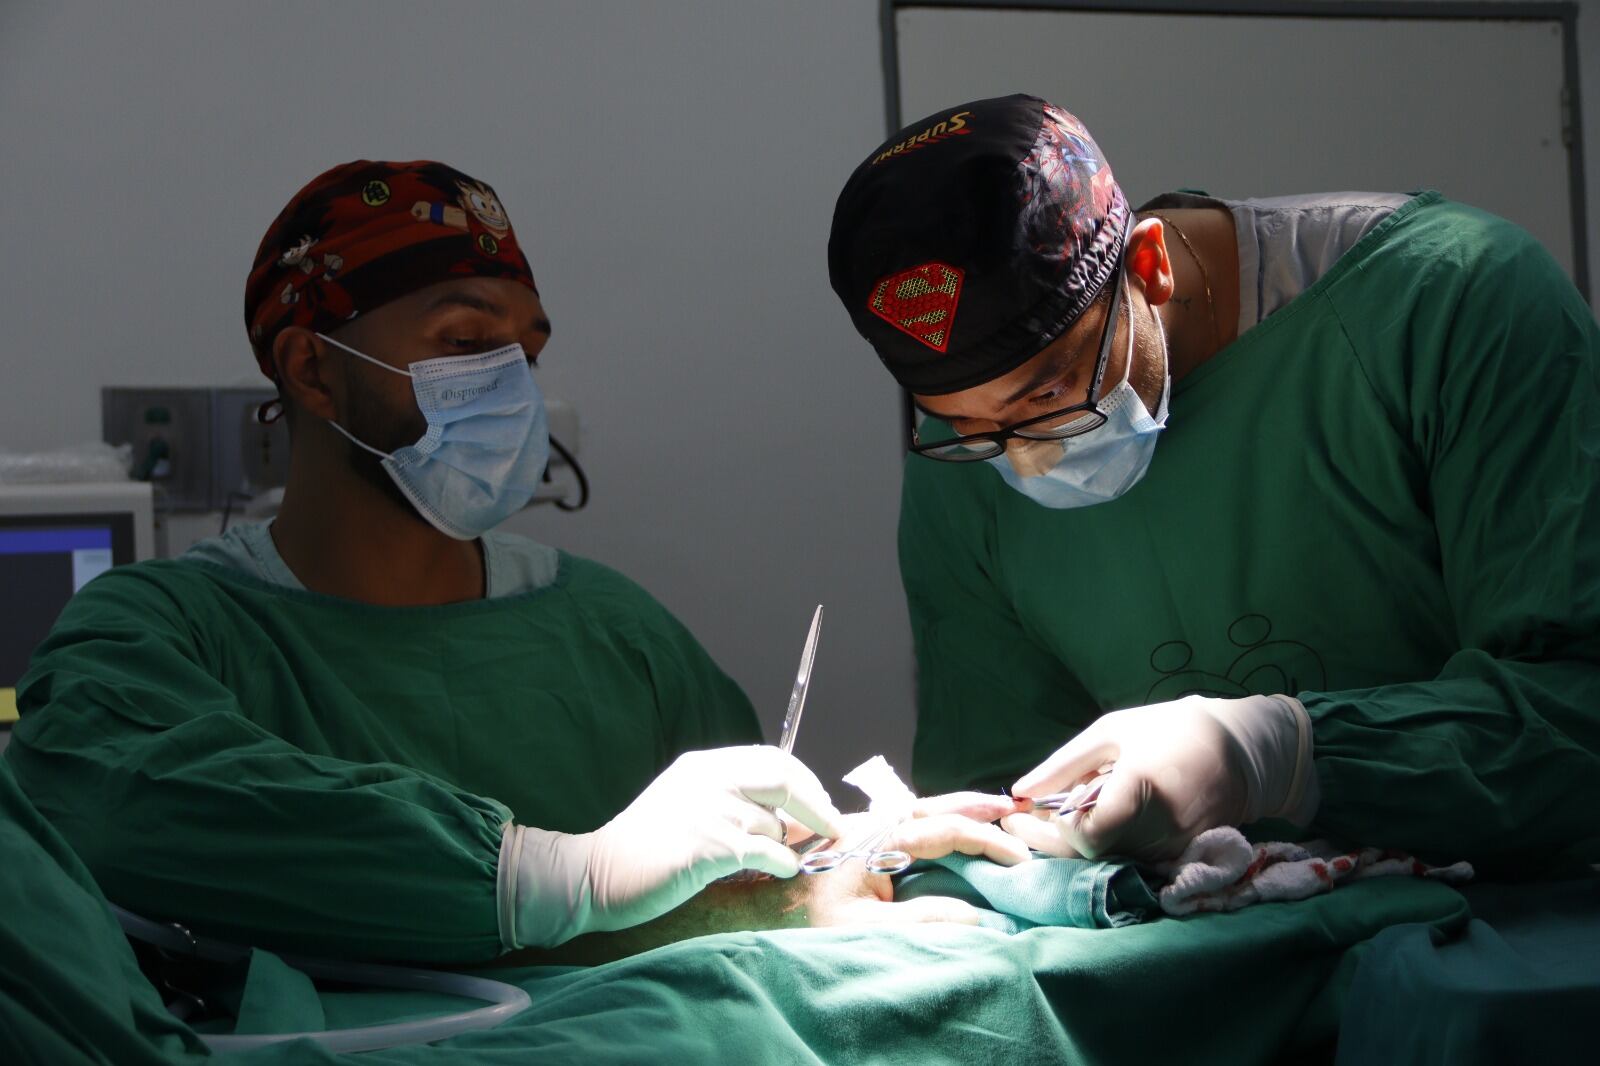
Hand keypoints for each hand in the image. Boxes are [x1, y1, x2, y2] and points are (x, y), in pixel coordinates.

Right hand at [502, 745, 844, 947]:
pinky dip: (783, 862)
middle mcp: (708, 780)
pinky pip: (766, 852)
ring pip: (774, 823)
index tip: (822, 802)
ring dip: (791, 843)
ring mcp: (707, 812)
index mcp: (704, 766)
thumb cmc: (645, 847)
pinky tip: (782, 870)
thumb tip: (793, 815)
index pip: (772, 758)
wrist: (595, 873)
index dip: (806, 780)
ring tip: (791, 857)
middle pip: (783, 780)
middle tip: (832, 826)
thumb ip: (732, 801)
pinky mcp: (706, 847)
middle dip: (817, 804)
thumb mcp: (688, 805)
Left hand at [806, 794, 1030, 927]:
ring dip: (962, 812)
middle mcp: (877, 825)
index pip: (947, 829)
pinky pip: (911, 826)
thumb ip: (921, 921)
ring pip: (926, 813)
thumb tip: (973, 916)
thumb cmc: (805, 919)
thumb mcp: (866, 929)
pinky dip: (941, 825)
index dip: (988, 841)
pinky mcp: (864, 843)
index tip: (1019, 857)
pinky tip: (955, 834)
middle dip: (980, 809)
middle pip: (939, 808)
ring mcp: (869, 831)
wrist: (761, 910)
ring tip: (996, 813)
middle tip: (1017, 811)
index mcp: (881, 837)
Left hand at [1002, 694, 1316, 862]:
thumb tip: (1019, 791)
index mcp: (1142, 786)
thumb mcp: (1111, 732)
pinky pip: (1129, 860)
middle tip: (1025, 817)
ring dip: (1079, 841)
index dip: (1061, 826)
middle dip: (1056, 837)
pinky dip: (1106, 845)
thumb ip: (1063, 765)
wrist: (1240, 750)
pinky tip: (1093, 823)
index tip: (1046, 805)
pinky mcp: (1179, 857)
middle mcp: (1160, 825)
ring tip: (1060, 814)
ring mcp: (1173, 846)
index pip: (1089, 832)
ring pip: (1108, 860)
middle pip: (1093, 852)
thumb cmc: (1169, 730)